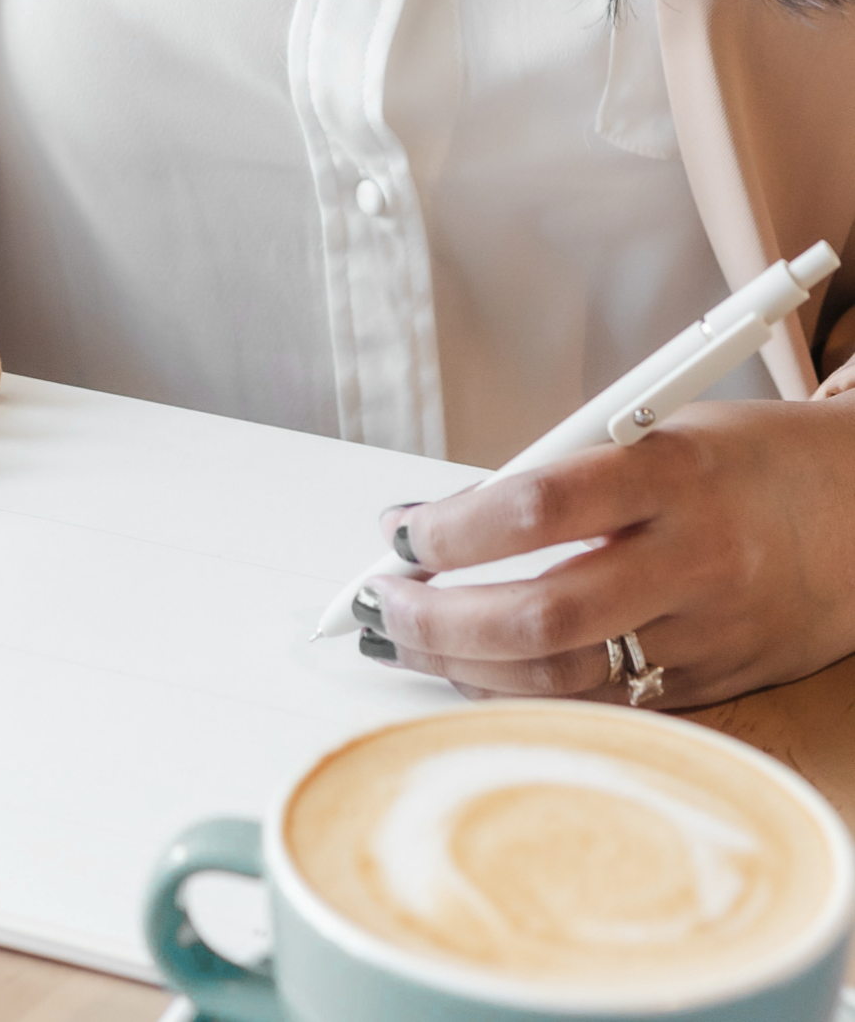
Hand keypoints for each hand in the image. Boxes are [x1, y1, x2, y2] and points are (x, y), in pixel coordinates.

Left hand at [355, 394, 854, 707]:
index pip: (533, 510)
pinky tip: (474, 669)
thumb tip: (443, 525)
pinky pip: (596, 703)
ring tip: (406, 639)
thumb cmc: (753, 462)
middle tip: (381, 605)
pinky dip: (520, 690)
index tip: (400, 534)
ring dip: (461, 666)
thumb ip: (561, 476)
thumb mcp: (659, 430)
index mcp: (675, 476)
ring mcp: (706, 635)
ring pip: (560, 678)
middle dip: (435, 619)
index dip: (448, 531)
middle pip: (538, 616)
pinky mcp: (712, 684)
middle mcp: (693, 562)